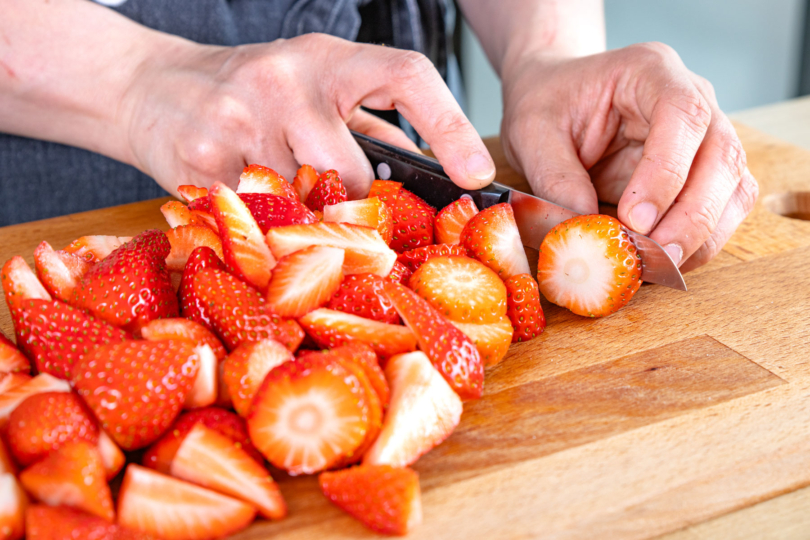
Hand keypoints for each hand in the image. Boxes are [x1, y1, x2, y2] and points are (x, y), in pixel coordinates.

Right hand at [122, 33, 495, 198]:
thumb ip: (364, 127)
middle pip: (353, 170)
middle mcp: (286, 79)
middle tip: (352, 225)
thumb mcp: (313, 89)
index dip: (450, 126)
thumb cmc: (252, 93)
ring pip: (303, 203)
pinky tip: (254, 212)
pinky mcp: (202, 159)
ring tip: (286, 207)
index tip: (477, 174)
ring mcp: (240, 117)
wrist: (153, 87)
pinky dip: (265, 227)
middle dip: (356, 207)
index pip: (405, 76)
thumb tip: (423, 182)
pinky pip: (257, 218)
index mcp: (327, 58)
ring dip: (304, 220)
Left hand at [500, 42, 757, 271]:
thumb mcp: (532, 131)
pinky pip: (724, 209)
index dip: (666, 172)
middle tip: (655, 256)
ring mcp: (707, 135)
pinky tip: (666, 260)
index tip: (635, 219)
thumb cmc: (549, 105)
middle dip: (693, 215)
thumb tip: (582, 227)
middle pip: (722, 155)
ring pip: (734, 187)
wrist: (559, 100)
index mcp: (651, 71)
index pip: (682, 114)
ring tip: (659, 265)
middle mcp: (693, 98)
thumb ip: (554, 176)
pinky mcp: (706, 172)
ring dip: (703, 234)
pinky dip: (701, 241)